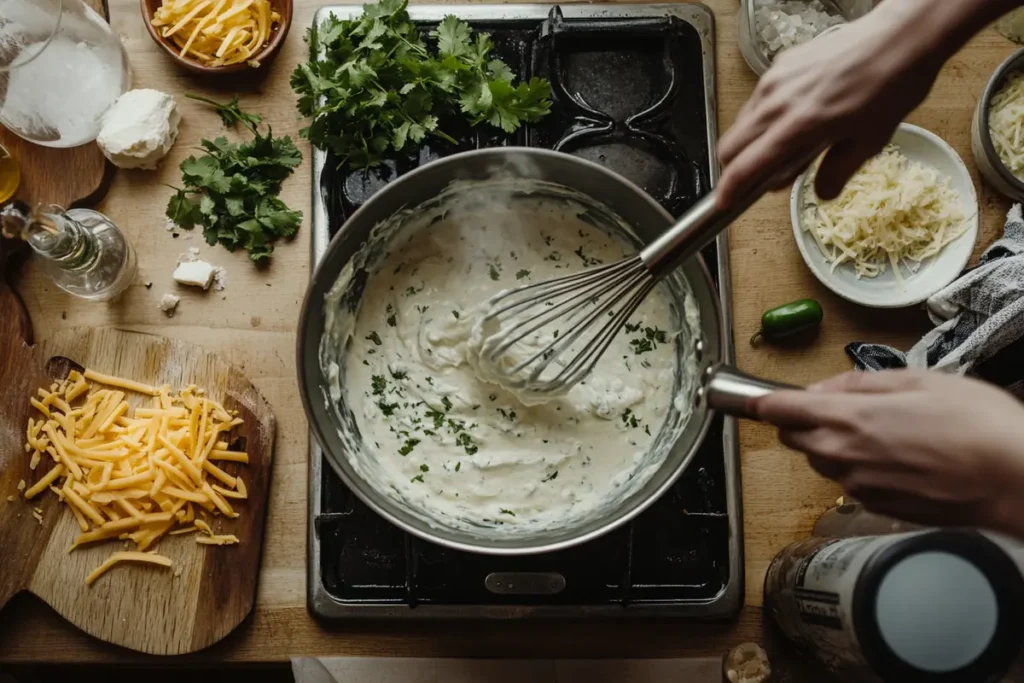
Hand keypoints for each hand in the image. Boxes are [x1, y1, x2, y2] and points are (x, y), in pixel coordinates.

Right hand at [717, 0, 949, 206]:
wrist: (901, 36)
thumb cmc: (891, 85)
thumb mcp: (870, 141)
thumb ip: (837, 172)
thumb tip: (821, 193)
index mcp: (799, 126)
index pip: (746, 166)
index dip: (729, 190)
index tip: (723, 203)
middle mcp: (778, 102)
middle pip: (730, 145)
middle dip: (734, 168)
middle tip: (758, 179)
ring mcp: (775, 80)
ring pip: (741, 122)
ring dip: (751, 143)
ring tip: (785, 148)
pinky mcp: (780, 65)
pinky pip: (758, 100)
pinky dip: (764, 119)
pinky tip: (793, 120)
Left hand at [753, 370, 1023, 536]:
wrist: (1014, 479)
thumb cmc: (978, 427)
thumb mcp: (920, 380)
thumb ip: (863, 382)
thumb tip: (827, 386)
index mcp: (850, 418)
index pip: (781, 410)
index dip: (761, 402)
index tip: (750, 398)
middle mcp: (845, 455)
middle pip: (795, 437)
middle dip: (803, 420)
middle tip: (835, 406)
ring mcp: (859, 484)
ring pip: (821, 460)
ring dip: (831, 444)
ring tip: (879, 430)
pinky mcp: (876, 506)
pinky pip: (849, 481)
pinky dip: (858, 466)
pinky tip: (896, 456)